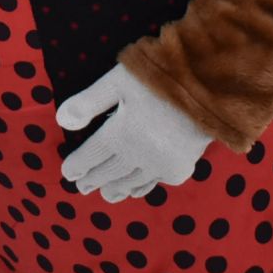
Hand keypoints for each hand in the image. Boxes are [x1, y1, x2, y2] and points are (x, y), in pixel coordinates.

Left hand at [56, 64, 212, 201]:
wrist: (211, 87)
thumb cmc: (159, 77)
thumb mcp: (118, 81)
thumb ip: (88, 102)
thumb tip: (60, 121)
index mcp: (120, 133)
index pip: (92, 154)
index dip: (77, 164)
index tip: (67, 173)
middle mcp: (138, 155)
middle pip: (109, 171)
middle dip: (93, 179)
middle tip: (80, 188)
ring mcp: (160, 164)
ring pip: (130, 181)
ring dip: (114, 188)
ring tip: (104, 195)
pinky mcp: (180, 168)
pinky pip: (153, 183)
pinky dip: (140, 188)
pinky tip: (134, 191)